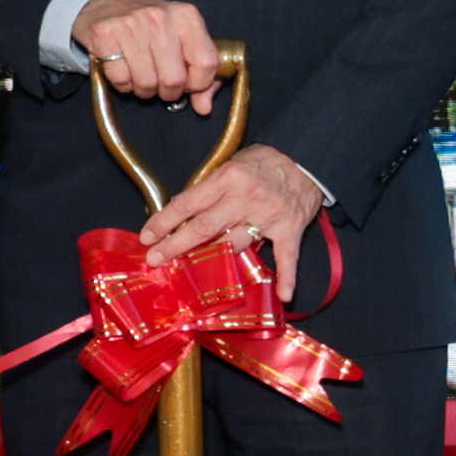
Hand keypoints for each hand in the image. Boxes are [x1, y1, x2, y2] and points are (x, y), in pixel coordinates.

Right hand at [75, 0, 220, 107]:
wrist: (106, 3)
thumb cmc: (150, 26)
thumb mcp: (182, 39)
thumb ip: (201, 72)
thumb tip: (204, 107)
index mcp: (187, 16)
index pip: (206, 63)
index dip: (199, 83)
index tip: (188, 83)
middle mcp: (161, 18)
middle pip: (174, 79)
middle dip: (168, 91)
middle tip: (161, 83)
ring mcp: (131, 24)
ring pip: (147, 83)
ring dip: (145, 89)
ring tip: (142, 76)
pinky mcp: (105, 34)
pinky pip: (121, 79)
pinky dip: (123, 84)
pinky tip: (124, 69)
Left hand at [142, 143, 322, 298]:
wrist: (308, 161)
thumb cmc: (266, 162)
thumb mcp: (232, 162)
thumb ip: (211, 186)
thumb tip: (184, 209)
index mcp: (228, 178)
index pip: (188, 203)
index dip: (164, 221)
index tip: (148, 237)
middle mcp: (245, 198)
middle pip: (204, 228)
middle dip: (176, 245)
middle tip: (155, 259)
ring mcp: (268, 217)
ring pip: (235, 245)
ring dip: (213, 262)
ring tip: (191, 273)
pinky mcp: (289, 229)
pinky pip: (288, 257)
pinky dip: (288, 276)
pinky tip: (284, 294)